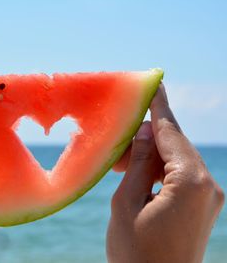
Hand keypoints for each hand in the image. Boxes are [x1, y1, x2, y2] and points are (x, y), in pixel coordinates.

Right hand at [107, 84, 224, 262]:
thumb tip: (148, 131)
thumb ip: (140, 163)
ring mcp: (209, 198)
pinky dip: (158, 171)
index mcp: (191, 183)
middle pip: (176, 145)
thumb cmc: (135, 254)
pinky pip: (181, 177)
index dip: (158, 107)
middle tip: (117, 138)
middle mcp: (208, 186)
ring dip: (150, 156)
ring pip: (177, 161)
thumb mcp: (126, 203)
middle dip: (147, 136)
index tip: (154, 81)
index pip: (171, 132)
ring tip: (120, 163)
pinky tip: (137, 175)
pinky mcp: (203, 207)